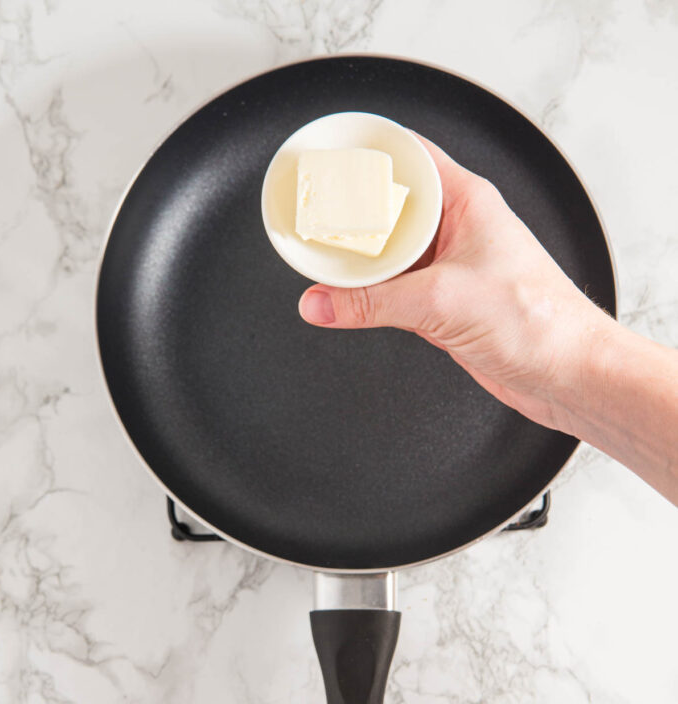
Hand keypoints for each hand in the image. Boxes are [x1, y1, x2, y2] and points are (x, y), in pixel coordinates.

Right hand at [298, 136, 612, 431]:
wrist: (568, 374)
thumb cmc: (539, 322)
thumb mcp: (441, 300)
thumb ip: (372, 303)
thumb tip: (321, 303)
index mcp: (467, 201)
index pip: (409, 157)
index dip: (368, 152)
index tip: (329, 154)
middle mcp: (459, 229)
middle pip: (391, 208)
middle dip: (352, 212)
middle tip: (313, 213)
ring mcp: (451, 269)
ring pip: (391, 254)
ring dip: (359, 261)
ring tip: (319, 258)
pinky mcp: (446, 306)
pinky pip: (396, 292)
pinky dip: (371, 296)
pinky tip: (347, 300)